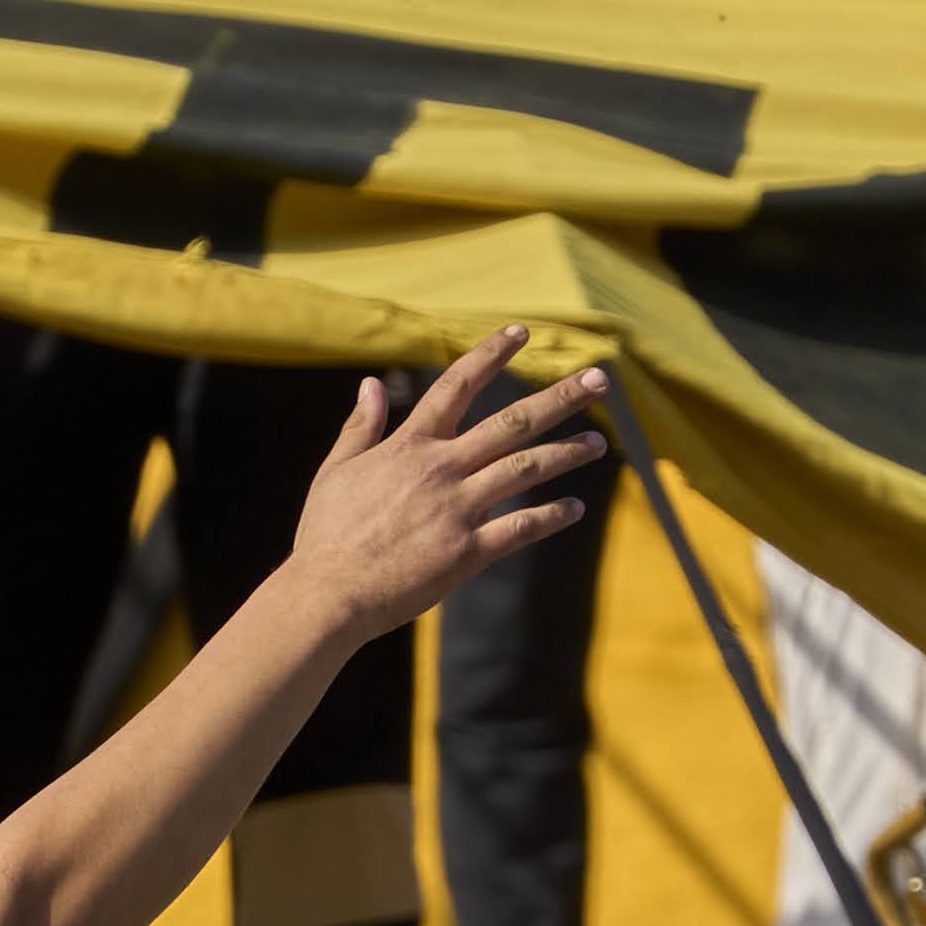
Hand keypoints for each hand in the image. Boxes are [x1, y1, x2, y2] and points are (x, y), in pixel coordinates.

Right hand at [270, 330, 607, 644]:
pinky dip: (550, 517)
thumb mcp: (335, 471)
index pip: (456, 385)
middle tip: (599, 379)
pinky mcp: (466, 552)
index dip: (490, 354)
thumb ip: (359, 426)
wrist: (327, 594)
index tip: (522, 332)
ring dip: (567, 453)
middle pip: (512, 422)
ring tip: (598, 442)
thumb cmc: (325, 535)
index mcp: (409, 446)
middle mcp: (440, 469)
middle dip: (560, 397)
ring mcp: (457, 509)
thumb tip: (369, 383)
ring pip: (526, 468)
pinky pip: (519, 528)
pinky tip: (572, 509)